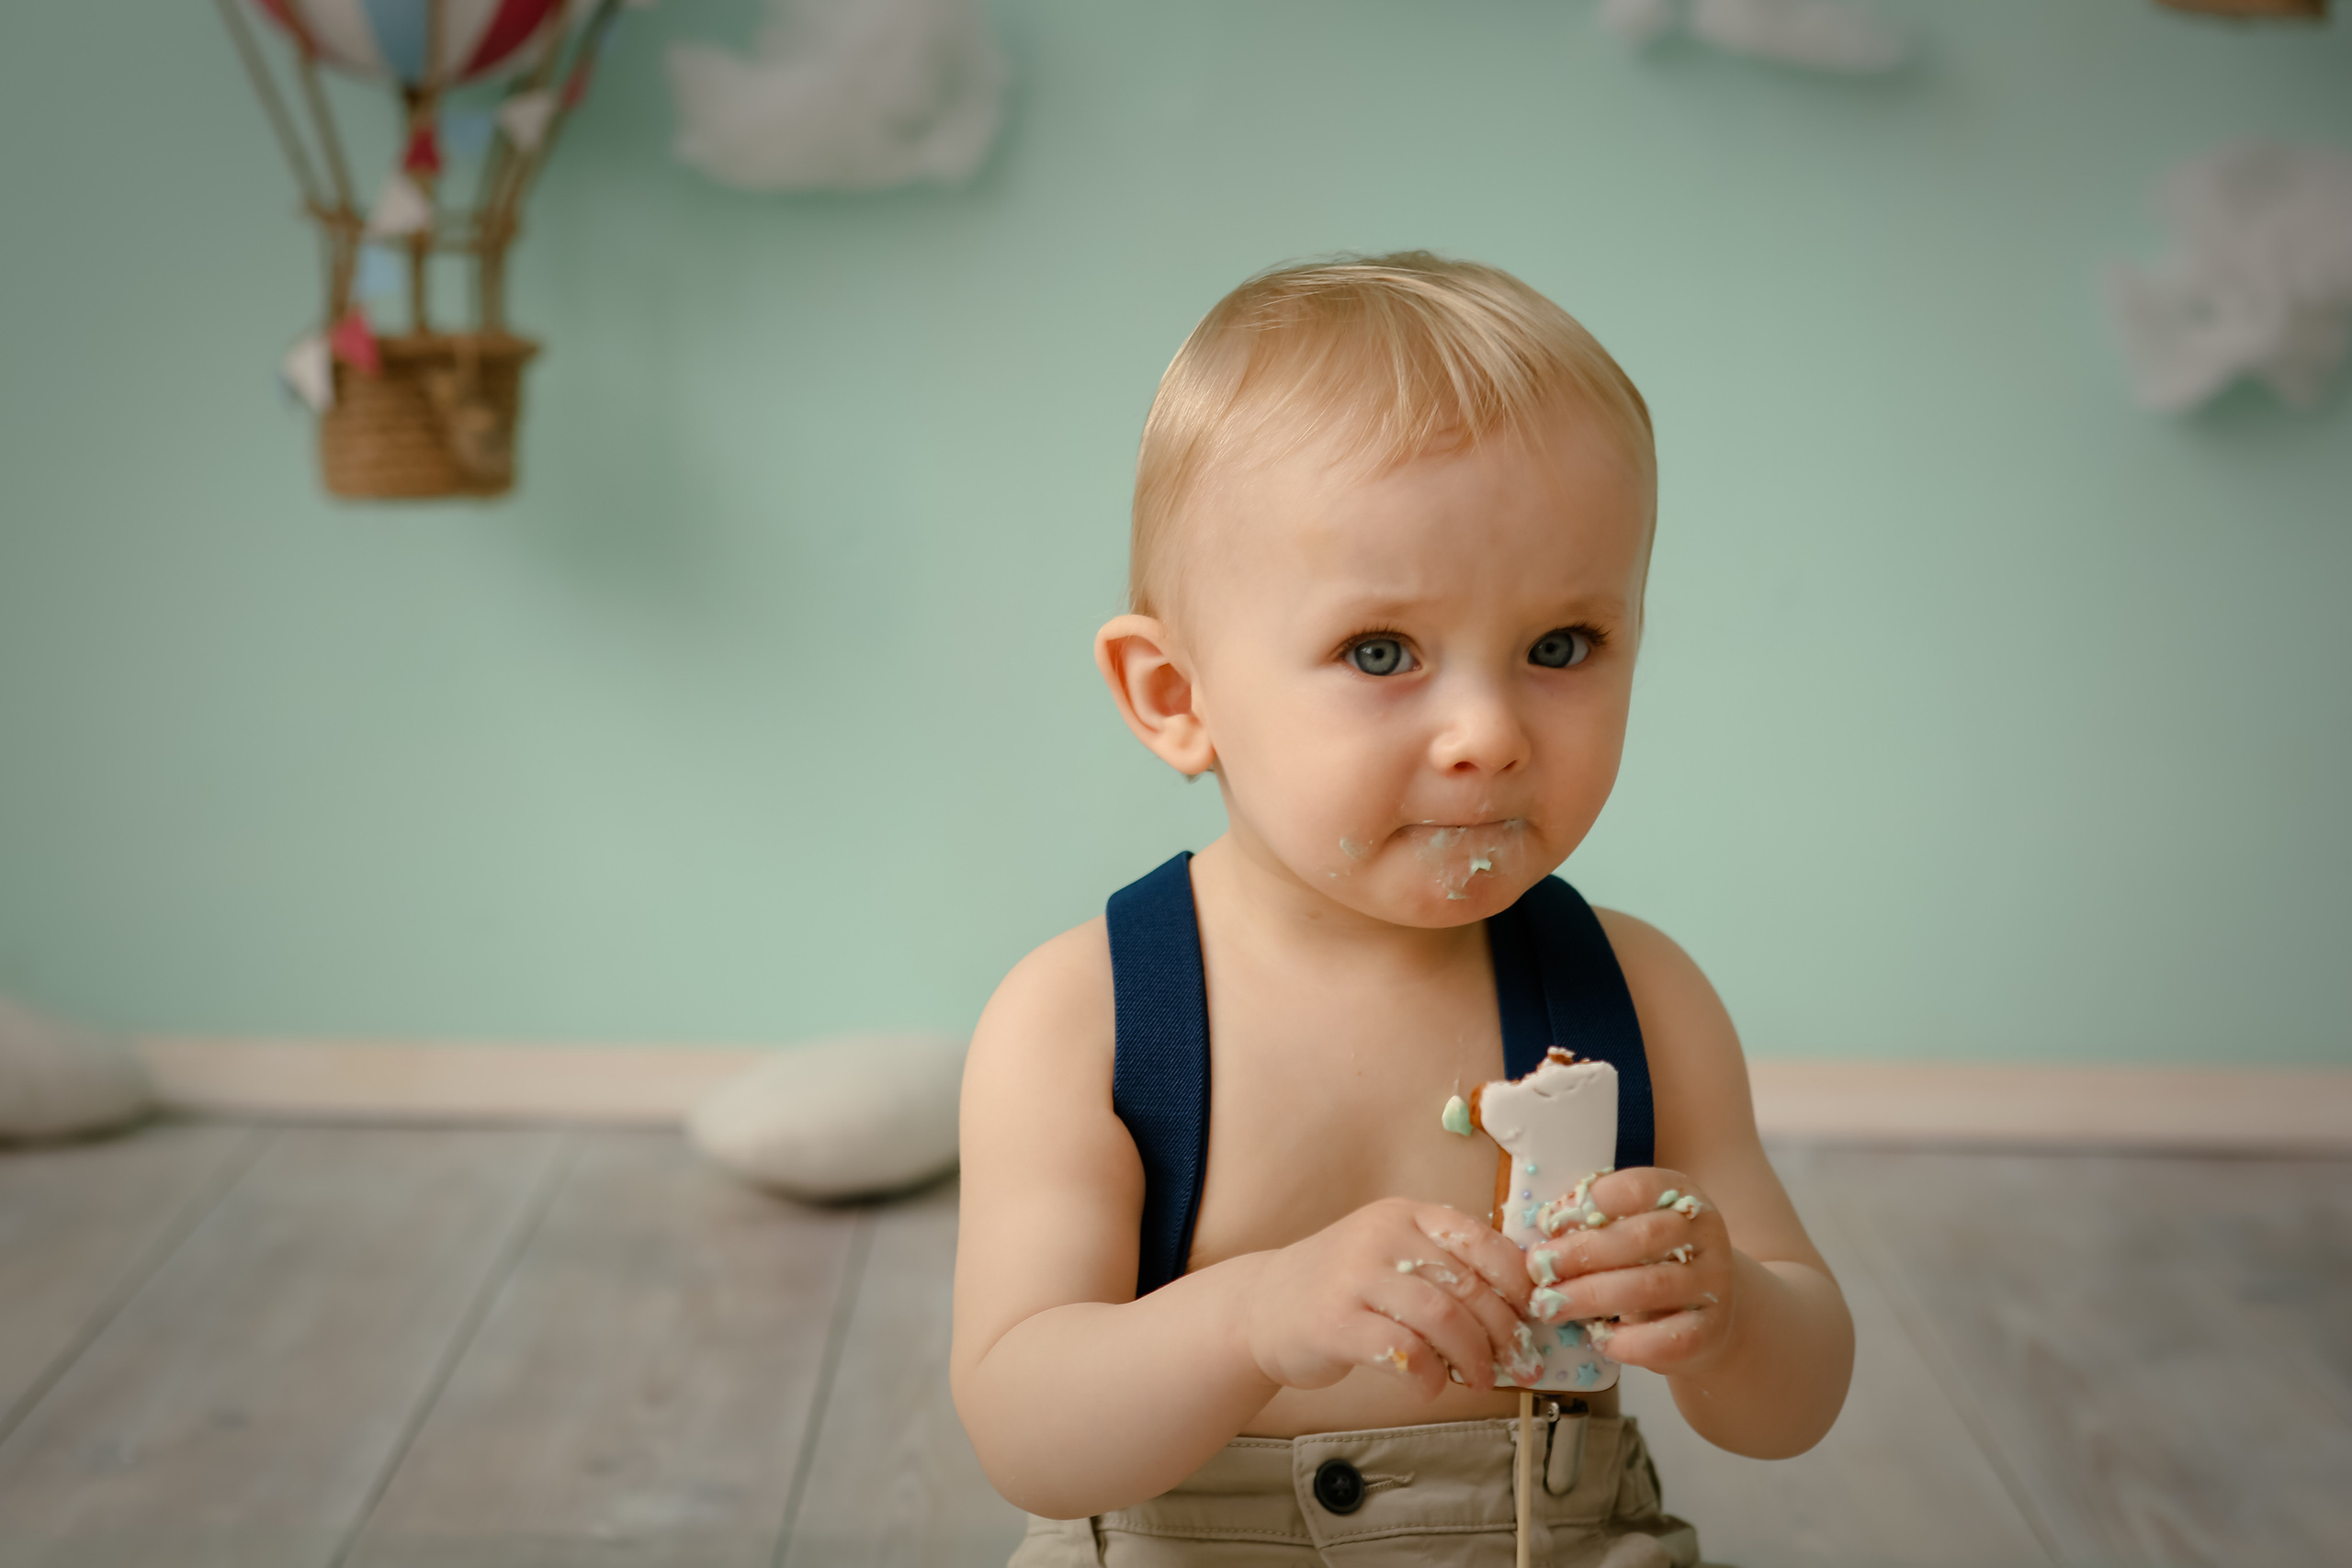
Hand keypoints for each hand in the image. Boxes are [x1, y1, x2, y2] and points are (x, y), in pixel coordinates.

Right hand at [1242, 1198, 1536, 1401]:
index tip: (1530, 1313)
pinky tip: (1430, 1385)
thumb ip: (1443, 1264)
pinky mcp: (1336, 1322)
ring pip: (1441, 1317)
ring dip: (1473, 1357)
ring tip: (1480, 1378)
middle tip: (1516, 1361)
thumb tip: (1518, 1303)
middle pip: (1467, 1285)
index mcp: (1405, 1214)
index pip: (1480, 1238)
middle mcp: (1382, 1237)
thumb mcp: (1391, 1253)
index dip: (1516, 1280)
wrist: (1262, 1306)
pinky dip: (1429, 1376)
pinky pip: (1402, 1351)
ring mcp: (1355, 1277)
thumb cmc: (1342, 1286)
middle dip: (1502, 1331)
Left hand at [1522, 1169, 1738, 1375]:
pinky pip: (1668, 1340)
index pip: (1637, 1188)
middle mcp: (1705, 1235)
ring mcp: (1714, 1284)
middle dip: (1582, 1253)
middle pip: (1642, 1237)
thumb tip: (1547, 1223)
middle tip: (1539, 1268)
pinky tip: (1598, 1339)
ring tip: (1550, 1305)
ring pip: (1651, 1287)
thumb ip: (1595, 1223)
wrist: (1710, 1313)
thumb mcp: (1629, 1230)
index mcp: (1680, 1195)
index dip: (1590, 1203)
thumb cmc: (1651, 1262)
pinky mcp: (1710, 1332)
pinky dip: (1626, 1342)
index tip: (1548, 1223)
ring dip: (1592, 1296)